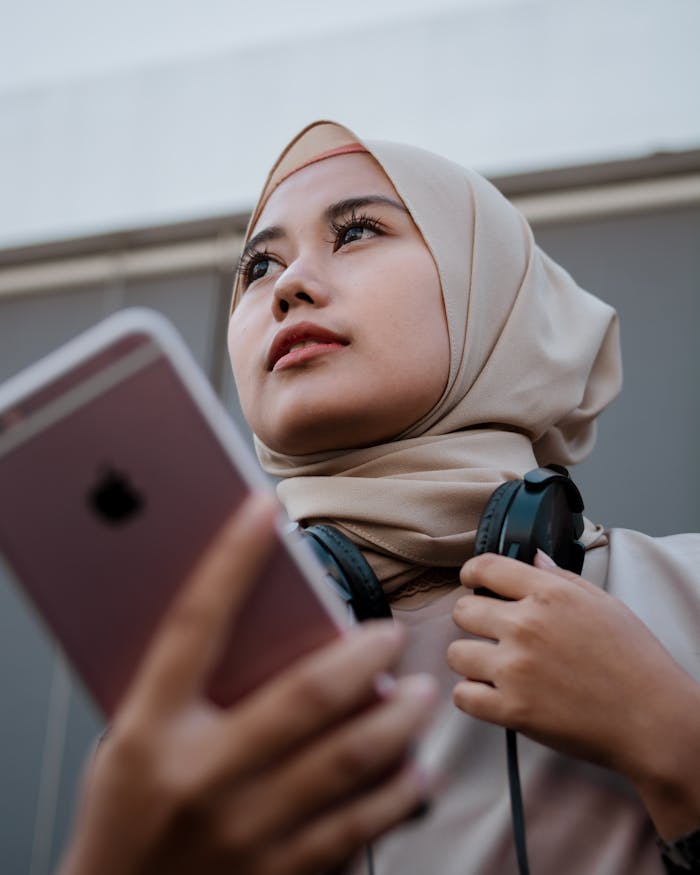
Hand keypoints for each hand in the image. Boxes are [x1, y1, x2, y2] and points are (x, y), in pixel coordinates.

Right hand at [58, 494, 436, 874]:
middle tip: (390, 634)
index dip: (230, 559)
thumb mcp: (128, 741)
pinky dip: (396, 793)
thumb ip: (179, 689)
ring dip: (398, 719)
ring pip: (346, 759)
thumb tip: (246, 623)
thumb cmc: (124, 815)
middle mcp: (201, 776)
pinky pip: (356, 827)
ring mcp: (245, 830)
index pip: (194, 624)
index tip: (261, 510)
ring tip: (422, 694)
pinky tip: (416, 772)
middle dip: (361, 655)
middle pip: (303, 695)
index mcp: (152, 731)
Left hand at [447, 551, 699, 838]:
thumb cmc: (635, 662)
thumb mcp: (603, 603)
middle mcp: (527, 626)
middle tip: (490, 633)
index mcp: (550, 594)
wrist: (653, 720)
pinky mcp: (512, 709)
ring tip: (492, 667)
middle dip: (473, 620)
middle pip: (462, 611)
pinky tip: (493, 694)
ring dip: (470, 661)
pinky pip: (462, 696)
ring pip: (455, 654)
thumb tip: (533, 558)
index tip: (471, 581)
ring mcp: (516, 668)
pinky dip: (473, 697)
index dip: (472, 573)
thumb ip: (560, 577)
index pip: (487, 567)